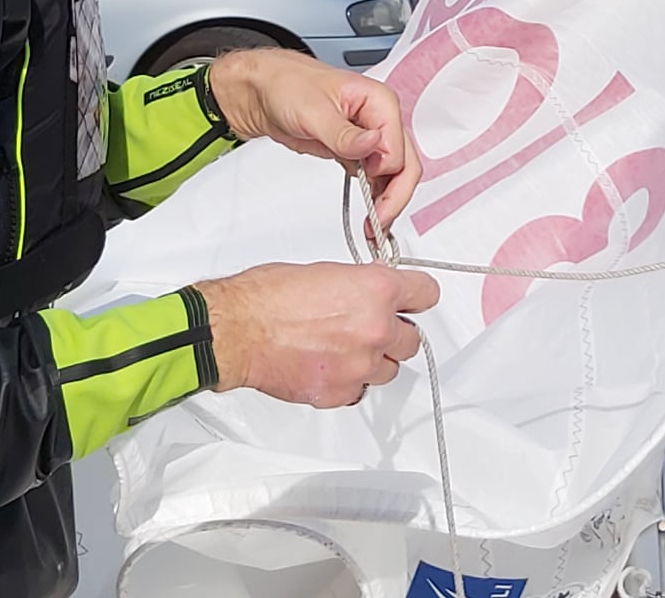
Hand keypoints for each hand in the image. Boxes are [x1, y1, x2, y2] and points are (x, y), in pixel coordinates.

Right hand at [196, 261, 440, 405]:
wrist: (237, 331)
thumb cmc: (268, 297)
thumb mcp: (326, 272)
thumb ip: (360, 285)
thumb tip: (371, 292)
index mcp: (377, 290)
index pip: (426, 295)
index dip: (416, 298)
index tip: (412, 301)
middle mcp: (376, 328)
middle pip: (412, 340)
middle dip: (394, 334)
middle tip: (371, 328)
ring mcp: (361, 364)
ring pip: (388, 369)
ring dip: (373, 361)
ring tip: (344, 349)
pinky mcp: (340, 392)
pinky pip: (359, 390)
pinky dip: (349, 381)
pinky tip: (328, 365)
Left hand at [208, 49, 420, 229]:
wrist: (264, 91)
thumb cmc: (287, 86)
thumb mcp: (313, 111)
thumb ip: (345, 133)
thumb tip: (374, 144)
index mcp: (379, 102)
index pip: (398, 147)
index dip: (385, 172)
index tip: (367, 190)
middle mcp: (380, 119)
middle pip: (405, 164)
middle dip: (396, 196)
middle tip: (378, 223)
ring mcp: (369, 137)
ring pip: (396, 174)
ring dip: (389, 201)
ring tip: (375, 227)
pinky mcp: (357, 151)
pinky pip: (378, 177)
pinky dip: (377, 196)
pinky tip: (370, 213)